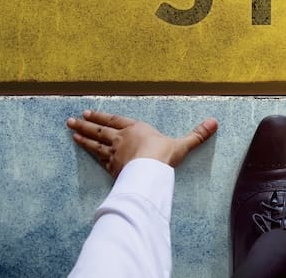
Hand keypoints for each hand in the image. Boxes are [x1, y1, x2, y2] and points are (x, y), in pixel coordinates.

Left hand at [67, 110, 218, 177]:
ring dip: (82, 136)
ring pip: (94, 142)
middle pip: (100, 129)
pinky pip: (96, 157)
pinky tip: (80, 148)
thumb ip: (197, 134)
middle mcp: (121, 138)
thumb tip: (214, 122)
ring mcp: (114, 152)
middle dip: (86, 124)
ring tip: (71, 131)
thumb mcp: (182, 144)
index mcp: (136, 129)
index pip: (115, 120)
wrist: (149, 171)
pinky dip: (87, 152)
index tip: (90, 113)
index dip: (103, 117)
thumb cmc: (163, 155)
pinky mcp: (111, 166)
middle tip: (72, 120)